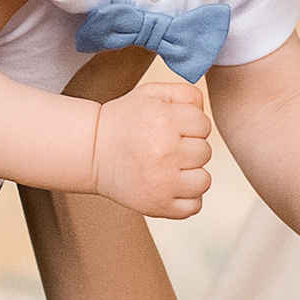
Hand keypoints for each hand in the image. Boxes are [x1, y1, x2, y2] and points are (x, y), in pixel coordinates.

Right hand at [92, 68, 211, 220]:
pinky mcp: (158, 206)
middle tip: (167, 148)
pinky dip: (186, 198)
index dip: (190, 126)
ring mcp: (162, 182)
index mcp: (163, 120)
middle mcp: (164, 152)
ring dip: (191, 175)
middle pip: (205, 152)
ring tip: (170, 168)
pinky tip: (170, 186)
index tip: (173, 128)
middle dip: (189, 149)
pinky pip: (194, 206)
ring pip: (204, 180)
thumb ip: (185, 93)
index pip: (204, 125)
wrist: (92, 152)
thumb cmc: (125, 121)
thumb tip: (206, 110)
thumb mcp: (152, 93)